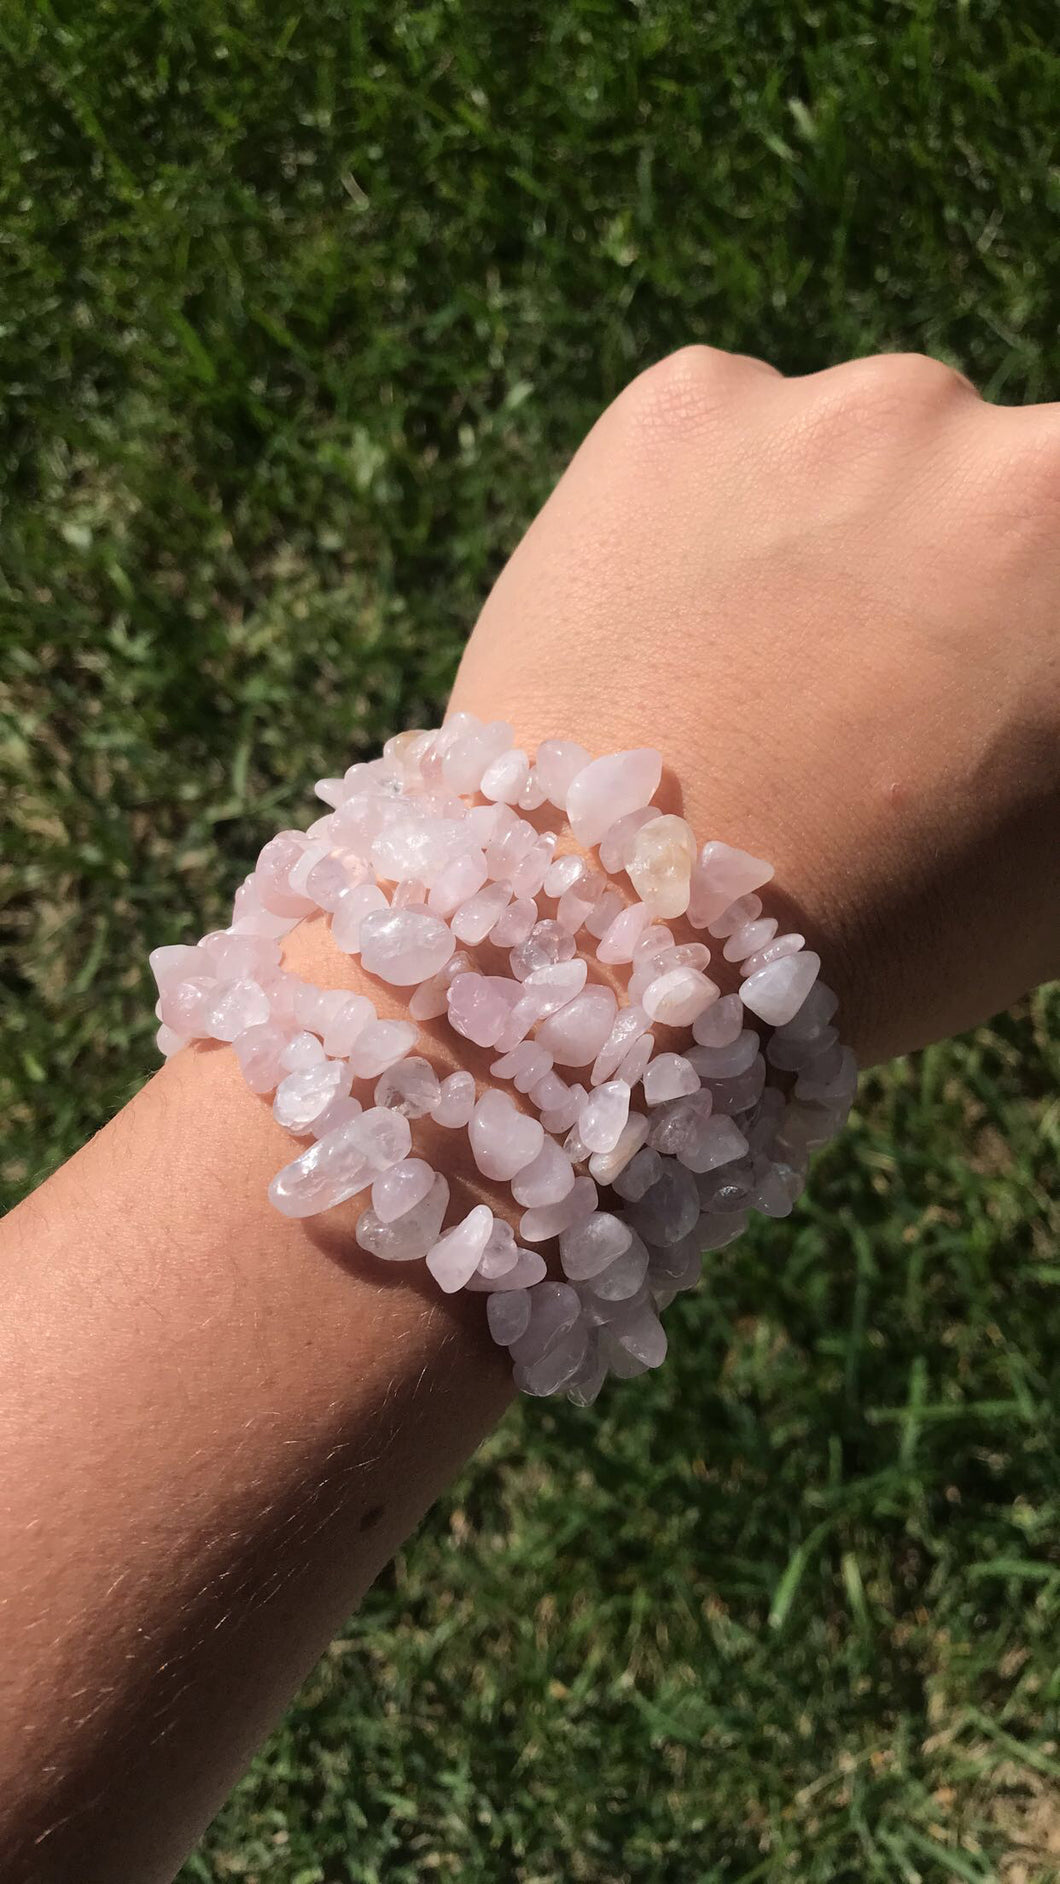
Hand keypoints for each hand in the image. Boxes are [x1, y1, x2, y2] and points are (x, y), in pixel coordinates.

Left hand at [451, 347, 1059, 1064]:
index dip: (1020, 632)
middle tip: (871, 698)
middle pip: (986, 483)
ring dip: (828, 536)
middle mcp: (982, 433)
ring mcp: (826, 405)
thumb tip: (1028, 670)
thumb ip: (1057, 703)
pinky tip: (672, 633)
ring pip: (852, 455)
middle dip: (946, 573)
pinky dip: (707, 516)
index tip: (974, 682)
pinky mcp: (684, 406)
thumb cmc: (882, 932)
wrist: (623, 939)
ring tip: (751, 680)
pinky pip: (723, 440)